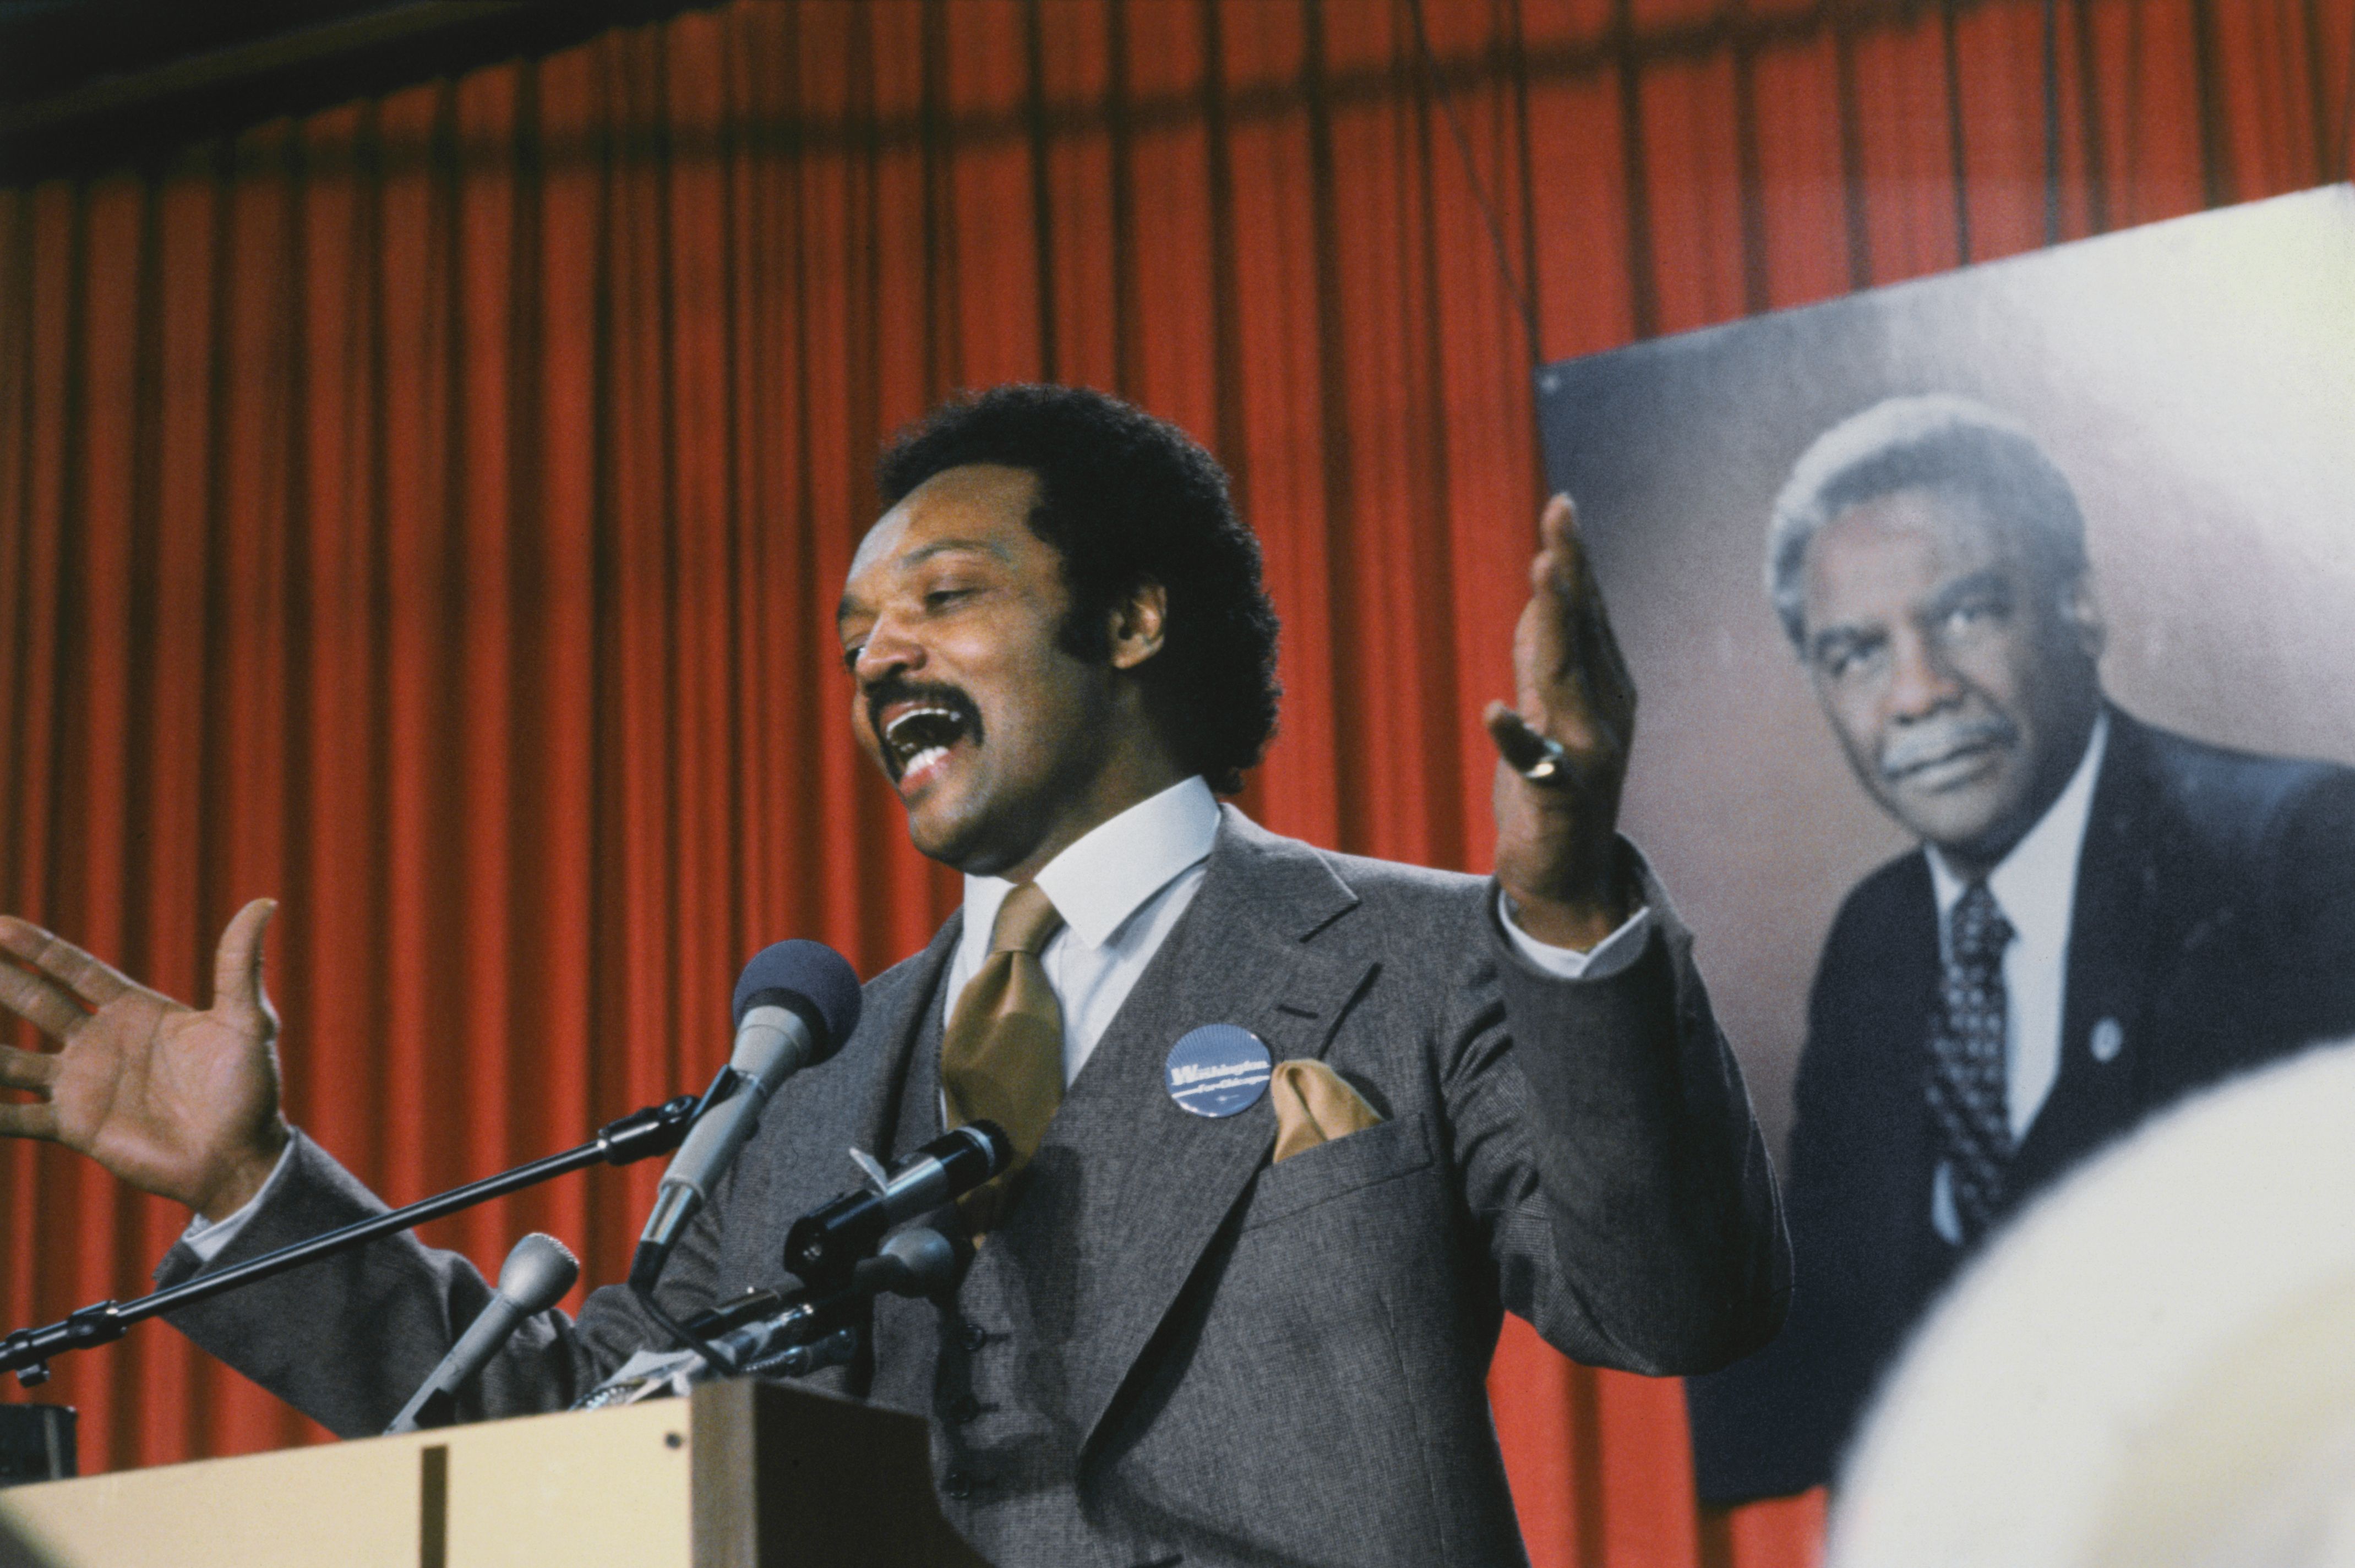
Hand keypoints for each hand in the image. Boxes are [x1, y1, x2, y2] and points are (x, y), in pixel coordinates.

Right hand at [0, 899, 288, 1219]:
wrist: (240, 1157)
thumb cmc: (250, 1090)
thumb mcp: (248, 1022)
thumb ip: (240, 965)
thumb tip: (265, 901)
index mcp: (136, 1011)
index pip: (74, 970)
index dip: (37, 949)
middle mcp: (99, 1043)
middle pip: (33, 1003)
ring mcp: (81, 1084)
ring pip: (9, 1058)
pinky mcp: (73, 1126)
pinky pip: (14, 1116)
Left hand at [1486, 494, 1636, 949]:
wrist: (1570, 880)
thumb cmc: (1555, 792)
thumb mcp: (1548, 713)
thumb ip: (1543, 661)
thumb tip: (1540, 602)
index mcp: (1603, 689)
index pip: (1588, 614)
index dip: (1575, 560)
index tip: (1560, 505)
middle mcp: (1605, 714)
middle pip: (1585, 633)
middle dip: (1571, 573)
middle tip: (1558, 517)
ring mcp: (1589, 756)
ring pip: (1569, 682)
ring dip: (1557, 628)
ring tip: (1542, 576)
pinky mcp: (1562, 798)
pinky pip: (1539, 764)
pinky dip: (1516, 736)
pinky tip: (1494, 709)